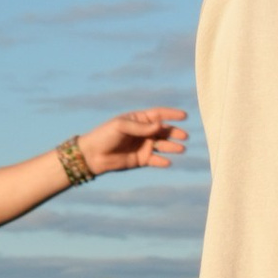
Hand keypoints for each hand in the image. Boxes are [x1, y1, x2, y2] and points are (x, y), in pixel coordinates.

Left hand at [73, 108, 187, 174]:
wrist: (92, 155)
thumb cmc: (104, 135)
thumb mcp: (121, 126)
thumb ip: (141, 127)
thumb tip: (160, 126)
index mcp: (139, 119)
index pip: (159, 115)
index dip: (172, 115)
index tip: (184, 116)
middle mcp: (143, 132)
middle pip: (163, 131)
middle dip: (175, 132)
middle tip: (184, 136)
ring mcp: (143, 146)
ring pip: (162, 145)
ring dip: (172, 147)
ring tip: (181, 149)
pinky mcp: (140, 160)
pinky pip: (154, 160)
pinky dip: (161, 161)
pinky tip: (168, 162)